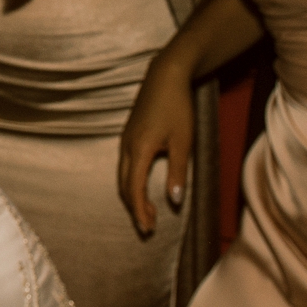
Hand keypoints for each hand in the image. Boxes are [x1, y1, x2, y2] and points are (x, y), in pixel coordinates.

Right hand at [118, 51, 194, 235]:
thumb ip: (177, 173)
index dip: (139, 211)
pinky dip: (132, 181)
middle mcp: (126, 146)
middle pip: (124, 184)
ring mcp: (125, 139)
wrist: (165, 77)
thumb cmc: (177, 108)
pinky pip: (125, 165)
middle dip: (134, 207)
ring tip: (148, 211)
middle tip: (149, 227)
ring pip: (122, 175)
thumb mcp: (183, 142)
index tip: (148, 229)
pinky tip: (144, 185)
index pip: (134, 188)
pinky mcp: (129, 134)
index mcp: (139, 149)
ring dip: (133, 195)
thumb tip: (174, 201)